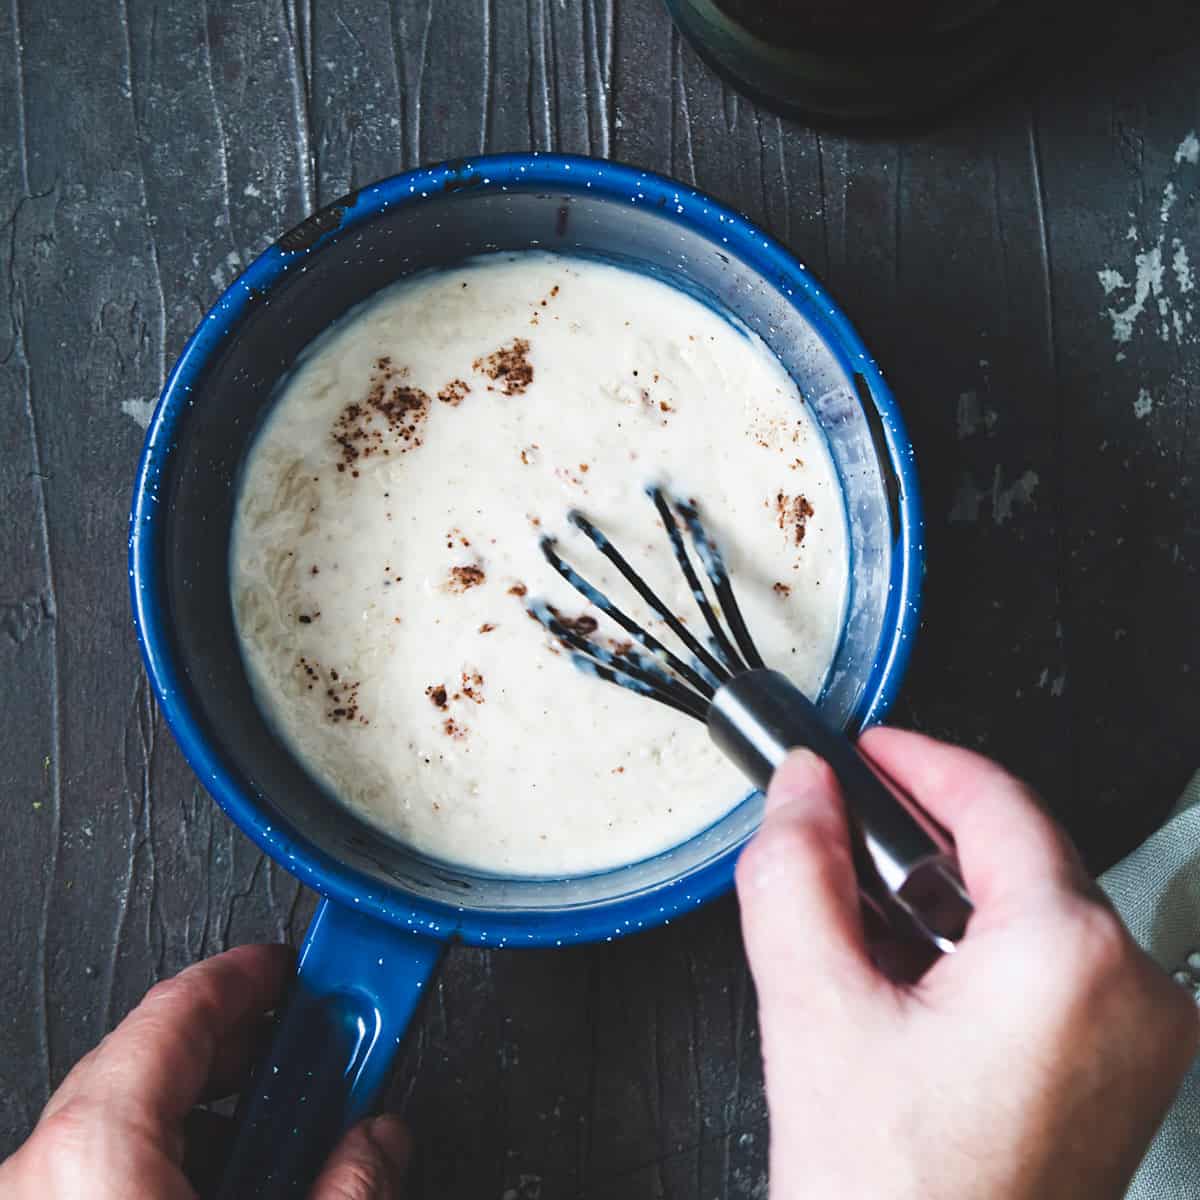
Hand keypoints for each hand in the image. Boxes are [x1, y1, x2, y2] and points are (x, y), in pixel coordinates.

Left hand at [0, 944, 409, 1198]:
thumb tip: (378, 1140)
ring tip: (276, 1129)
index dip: (253, 973)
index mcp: (97, 1146)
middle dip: (244, 1043)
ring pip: (124, 1115)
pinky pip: (98, 1168)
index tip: (299, 964)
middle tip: (311, 1045)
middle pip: (152, 1056)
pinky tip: (221, 1183)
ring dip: (207, 1106)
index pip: (180, 1007)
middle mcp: (43, 1169)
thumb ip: (348, 1182)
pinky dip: (161, 1154)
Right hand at [736, 729, 1198, 1199]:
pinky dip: (976, 947)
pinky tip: (908, 974)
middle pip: (1019, 852)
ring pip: (1031, 908)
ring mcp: (1139, 1038)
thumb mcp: (812, 1008)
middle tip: (845, 826)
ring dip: (943, 892)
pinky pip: (1051, 967)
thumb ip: (794, 870)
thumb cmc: (891, 1198)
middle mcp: (1133, 991)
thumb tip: (801, 790)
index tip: (867, 749)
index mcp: (1069, 959)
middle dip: (921, 832)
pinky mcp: (1121, 1071)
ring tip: (863, 914)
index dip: (916, 759)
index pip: (996, 800)